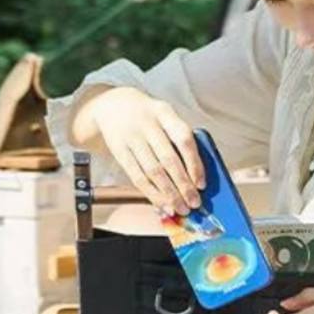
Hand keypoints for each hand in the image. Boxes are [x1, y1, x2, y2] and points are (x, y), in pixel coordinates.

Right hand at [86, 86, 204, 214]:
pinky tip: (161, 204)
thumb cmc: (149, 117)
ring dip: (168, 194)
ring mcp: (131, 137)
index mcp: (164, 112)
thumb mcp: (165, 117)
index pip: (183, 138)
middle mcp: (147, 123)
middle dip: (183, 185)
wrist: (112, 105)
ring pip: (152, 171)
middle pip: (168, 159)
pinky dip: (151, 193)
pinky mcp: (118, 150)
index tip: (202, 184)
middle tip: (194, 202)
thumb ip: (179, 139)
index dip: (194, 163)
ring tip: (180, 208)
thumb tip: (197, 176)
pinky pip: (136, 177)